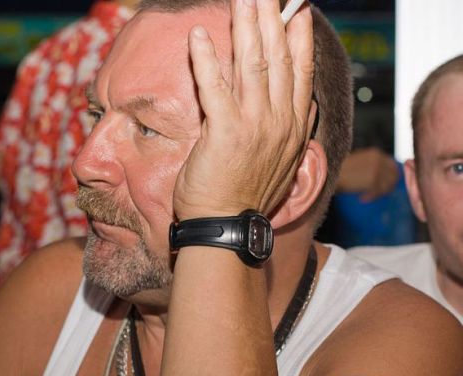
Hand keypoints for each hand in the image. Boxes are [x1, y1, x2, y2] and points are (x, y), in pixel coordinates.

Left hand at [173, 0, 313, 219]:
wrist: (227, 228)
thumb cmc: (244, 197)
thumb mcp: (280, 163)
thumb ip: (289, 131)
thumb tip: (302, 106)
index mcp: (292, 127)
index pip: (300, 72)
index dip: (299, 39)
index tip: (298, 13)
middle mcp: (278, 121)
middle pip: (278, 58)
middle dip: (271, 19)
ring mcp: (254, 125)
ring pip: (252, 64)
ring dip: (245, 26)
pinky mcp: (224, 132)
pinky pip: (214, 87)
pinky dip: (205, 59)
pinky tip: (198, 35)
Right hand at [337, 147, 398, 201]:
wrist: (327, 172)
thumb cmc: (339, 169)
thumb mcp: (358, 161)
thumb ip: (372, 164)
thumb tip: (383, 175)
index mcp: (376, 153)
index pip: (393, 166)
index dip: (391, 176)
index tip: (385, 185)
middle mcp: (379, 160)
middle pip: (394, 176)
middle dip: (387, 187)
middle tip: (378, 194)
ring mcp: (377, 170)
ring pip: (387, 186)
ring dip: (378, 193)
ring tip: (365, 196)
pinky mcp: (372, 180)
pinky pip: (378, 192)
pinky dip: (370, 197)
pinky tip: (361, 199)